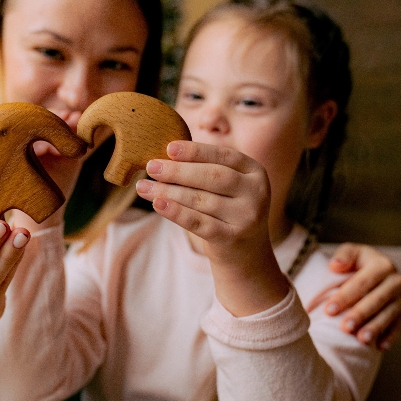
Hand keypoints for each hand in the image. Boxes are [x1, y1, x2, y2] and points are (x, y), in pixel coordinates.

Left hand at [137, 140, 271, 264]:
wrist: (246, 252)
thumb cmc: (227, 210)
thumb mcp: (226, 187)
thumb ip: (205, 170)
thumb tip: (164, 157)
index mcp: (255, 171)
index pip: (223, 156)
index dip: (196, 151)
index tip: (169, 148)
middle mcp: (256, 192)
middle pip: (212, 177)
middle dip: (178, 171)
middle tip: (151, 167)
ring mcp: (247, 216)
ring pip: (202, 200)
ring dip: (169, 192)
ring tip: (144, 187)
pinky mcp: (233, 237)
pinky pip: (199, 223)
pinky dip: (176, 212)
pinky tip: (158, 204)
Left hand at [326, 243, 400, 349]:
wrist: (374, 270)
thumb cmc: (356, 262)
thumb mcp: (350, 252)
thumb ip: (343, 255)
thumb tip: (335, 265)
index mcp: (382, 264)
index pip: (362, 282)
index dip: (345, 296)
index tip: (329, 310)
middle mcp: (395, 281)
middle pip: (376, 300)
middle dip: (360, 314)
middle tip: (345, 327)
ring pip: (389, 314)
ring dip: (375, 327)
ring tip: (361, 340)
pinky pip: (398, 326)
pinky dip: (390, 337)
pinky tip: (380, 347)